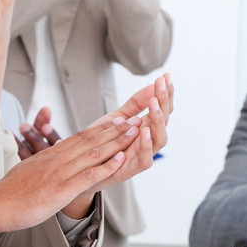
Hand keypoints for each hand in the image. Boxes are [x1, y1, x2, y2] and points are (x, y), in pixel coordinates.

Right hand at [0, 114, 140, 235]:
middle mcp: (57, 160)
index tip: (116, 120)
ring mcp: (59, 173)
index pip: (80, 137)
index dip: (101, 129)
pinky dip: (107, 166)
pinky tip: (121, 159)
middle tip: (134, 119)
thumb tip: (48, 161)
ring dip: (117, 142)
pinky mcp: (61, 190)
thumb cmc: (9, 194)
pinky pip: (88, 175)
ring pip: (94, 153)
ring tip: (135, 132)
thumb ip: (41, 164)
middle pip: (91, 140)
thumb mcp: (27, 171)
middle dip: (115, 130)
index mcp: (49, 155)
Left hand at [66, 73, 173, 206]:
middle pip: (164, 122)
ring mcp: (139, 156)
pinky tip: (144, 130)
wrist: (80, 170)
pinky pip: (145, 160)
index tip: (166, 76)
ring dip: (158, 121)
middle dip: (164, 102)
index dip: (166, 93)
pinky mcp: (128, 170)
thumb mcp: (116, 118)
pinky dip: (146, 146)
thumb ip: (136, 104)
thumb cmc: (100, 143)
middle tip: (162, 84)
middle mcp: (147, 142)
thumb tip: (154, 83)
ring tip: (154, 104)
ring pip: (160, 140)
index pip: (162, 109)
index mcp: (145, 128)